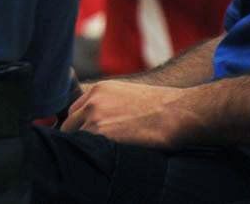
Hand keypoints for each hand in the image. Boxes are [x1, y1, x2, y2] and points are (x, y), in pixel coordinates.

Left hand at [60, 80, 193, 148]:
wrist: (179, 112)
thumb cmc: (161, 107)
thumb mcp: (128, 94)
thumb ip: (108, 103)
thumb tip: (101, 121)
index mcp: (99, 90)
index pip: (75, 111)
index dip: (79, 124)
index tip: (85, 135)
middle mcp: (93, 102)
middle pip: (70, 125)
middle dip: (78, 136)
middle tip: (89, 149)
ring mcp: (96, 118)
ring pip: (78, 138)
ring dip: (87, 147)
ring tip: (100, 156)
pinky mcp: (104, 135)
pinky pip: (89, 149)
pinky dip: (95, 155)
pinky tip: (107, 159)